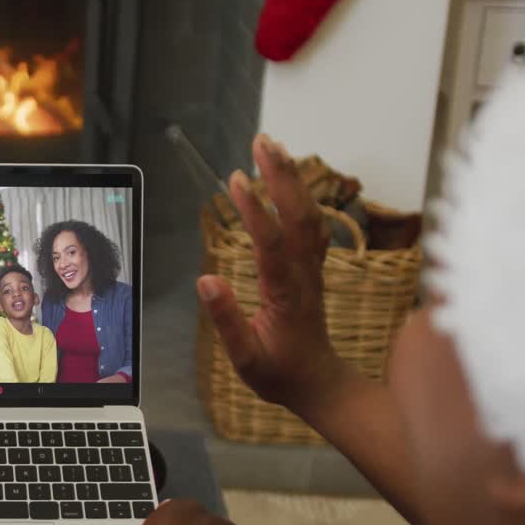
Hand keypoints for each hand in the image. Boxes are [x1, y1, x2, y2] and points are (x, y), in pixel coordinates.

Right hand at [196, 134, 341, 412]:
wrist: (318, 382)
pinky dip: (300, 195)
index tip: (236, 181)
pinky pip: (310, 224)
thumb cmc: (280, 372)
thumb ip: (227, 320)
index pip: (271, 242)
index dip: (255, 210)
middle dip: (281, 176)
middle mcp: (303, 273)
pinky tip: (288, 179)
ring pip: (308, 215)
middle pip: (297, 215)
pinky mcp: (311, 267)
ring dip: (292, 179)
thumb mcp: (246, 358)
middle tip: (262, 143)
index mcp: (286, 292)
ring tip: (272, 148)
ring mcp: (311, 267)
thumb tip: (206, 280)